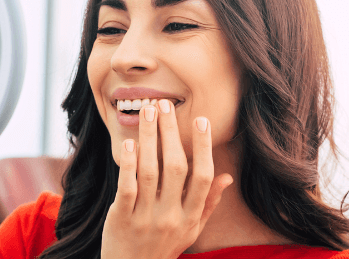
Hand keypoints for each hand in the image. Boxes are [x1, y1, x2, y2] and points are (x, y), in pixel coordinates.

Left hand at [101, 99, 233, 258]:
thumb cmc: (163, 248)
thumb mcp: (191, 230)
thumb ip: (207, 203)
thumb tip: (227, 177)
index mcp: (190, 217)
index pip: (201, 177)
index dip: (203, 147)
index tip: (201, 120)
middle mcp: (171, 217)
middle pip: (175, 168)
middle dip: (170, 133)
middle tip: (165, 105)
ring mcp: (145, 219)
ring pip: (150, 172)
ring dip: (149, 138)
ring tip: (147, 113)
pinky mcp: (121, 219)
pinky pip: (126, 187)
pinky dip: (128, 164)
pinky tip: (130, 143)